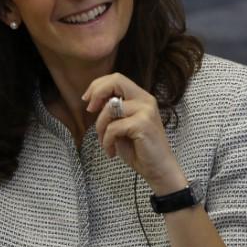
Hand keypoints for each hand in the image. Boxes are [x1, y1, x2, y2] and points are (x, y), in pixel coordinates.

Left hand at [82, 73, 186, 192]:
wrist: (158, 168)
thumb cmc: (139, 148)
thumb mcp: (122, 124)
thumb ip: (113, 110)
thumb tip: (94, 100)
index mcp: (142, 97)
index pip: (117, 78)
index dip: (98, 86)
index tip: (88, 101)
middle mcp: (146, 100)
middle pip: (116, 81)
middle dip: (97, 93)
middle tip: (90, 110)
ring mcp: (146, 111)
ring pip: (109, 109)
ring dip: (100, 128)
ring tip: (105, 142)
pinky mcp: (143, 124)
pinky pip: (113, 128)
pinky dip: (106, 142)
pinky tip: (111, 151)